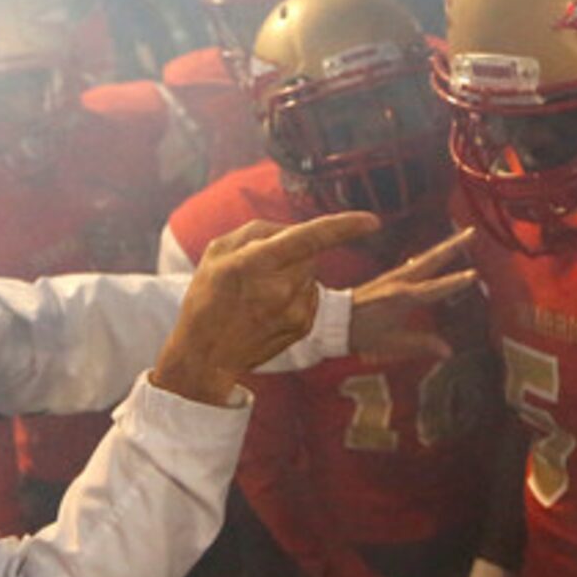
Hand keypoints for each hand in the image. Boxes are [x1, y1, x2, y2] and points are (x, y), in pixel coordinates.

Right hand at [153, 213, 378, 403]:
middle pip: (308, 253)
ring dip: (292, 276)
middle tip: (258, 270)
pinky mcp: (304, 326)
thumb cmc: (207, 298)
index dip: (344, 226)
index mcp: (256, 263)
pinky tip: (269, 310)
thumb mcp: (217, 251)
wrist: (205, 355)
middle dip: (292, 253)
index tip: (372, 221)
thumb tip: (293, 229)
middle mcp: (280, 287)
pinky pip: (310, 295)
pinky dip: (294, 296)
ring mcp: (295, 310)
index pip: (309, 238)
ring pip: (309, 275)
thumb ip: (257, 231)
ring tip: (258, 295)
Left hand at [347, 225, 480, 365]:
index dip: (455, 283)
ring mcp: (393, 277)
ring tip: (460, 238)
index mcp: (402, 297)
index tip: (474, 274)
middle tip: (471, 232)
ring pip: (424, 258)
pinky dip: (427, 257)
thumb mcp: (391, 343)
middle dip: (453, 246)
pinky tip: (431, 256)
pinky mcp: (388, 278)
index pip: (435, 288)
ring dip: (443, 248)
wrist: (333, 320)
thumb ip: (420, 344)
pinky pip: (413, 264)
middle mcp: (400, 282)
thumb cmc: (361, 333)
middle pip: (431, 260)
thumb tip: (448, 351)